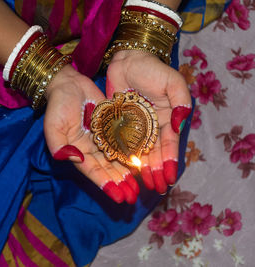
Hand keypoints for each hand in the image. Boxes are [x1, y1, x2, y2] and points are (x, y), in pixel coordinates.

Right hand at [44, 65, 139, 203]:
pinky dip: (132, 152)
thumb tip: (74, 159)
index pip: (93, 172)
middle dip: (120, 183)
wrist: (68, 83)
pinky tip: (143, 162)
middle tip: (134, 197)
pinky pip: (123, 142)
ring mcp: (103, 138)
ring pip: (117, 159)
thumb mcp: (53, 125)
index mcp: (77, 152)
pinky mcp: (112, 127)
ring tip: (140, 187)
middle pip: (108, 169)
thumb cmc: (58, 105)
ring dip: (127, 173)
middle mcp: (91, 149)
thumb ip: (59, 145)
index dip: (106, 184)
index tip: (119, 197)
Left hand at [106, 50, 191, 193]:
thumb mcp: (173, 82)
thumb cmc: (152, 69)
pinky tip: (124, 170)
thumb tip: (181, 125)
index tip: (170, 179)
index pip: (169, 145)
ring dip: (141, 169)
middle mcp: (151, 127)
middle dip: (156, 171)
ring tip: (141, 186)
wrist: (127, 59)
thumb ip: (181, 101)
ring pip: (138, 152)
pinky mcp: (117, 124)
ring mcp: (134, 127)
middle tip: (155, 189)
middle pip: (153, 154)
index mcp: (167, 120)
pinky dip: (123, 157)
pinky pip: (120, 143)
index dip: (169, 162)